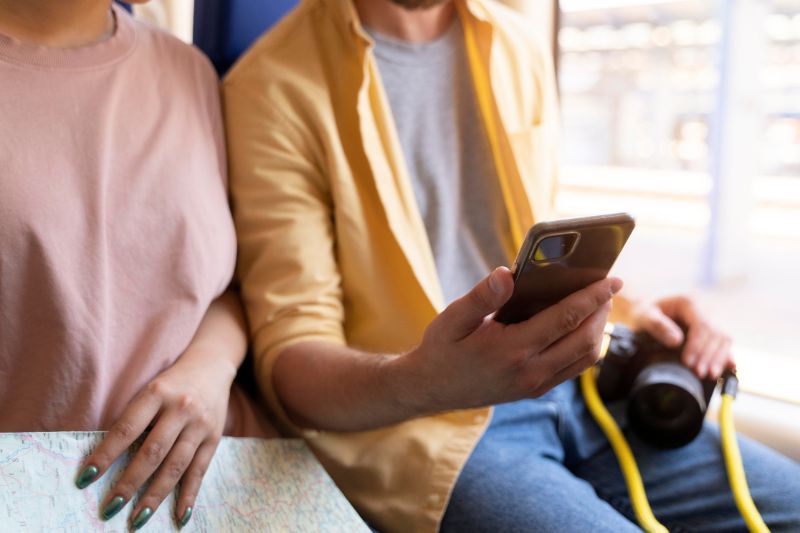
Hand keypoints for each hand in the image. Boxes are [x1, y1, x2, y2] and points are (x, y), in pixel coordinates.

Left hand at [75, 352, 235, 528]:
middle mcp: (181, 408)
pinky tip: (179, 515)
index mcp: (157, 393)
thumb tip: (108, 459)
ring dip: (156, 495)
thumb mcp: (150, 390)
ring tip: (138, 519)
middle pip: (152, 451)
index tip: (86, 478)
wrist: (212, 364)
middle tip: (110, 508)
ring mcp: (200, 424)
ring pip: (176, 465)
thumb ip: (134, 418)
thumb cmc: (171, 382)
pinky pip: (200, 470)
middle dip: (130, 483)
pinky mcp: (214, 437)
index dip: (106, 454)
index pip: (127, 428)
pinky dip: (189, 495)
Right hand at [401, 267, 622, 411]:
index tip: (611, 279)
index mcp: (512, 351)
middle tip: (608, 288)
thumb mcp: (452, 318)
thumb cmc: (442, 348)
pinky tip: (583, 327)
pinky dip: (586, 346)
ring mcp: (535, 384)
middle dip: (601, 312)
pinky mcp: (536, 390)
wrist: (431, 388)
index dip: (591, 297)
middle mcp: (530, 372)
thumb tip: (507, 273)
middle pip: (585, 340)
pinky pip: (573, 368)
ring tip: (599, 305)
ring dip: (599, 330)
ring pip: (585, 359)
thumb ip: (481, 297)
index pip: (565, 320)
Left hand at [630, 295, 733, 378]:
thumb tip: (676, 340)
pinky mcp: (712, 330)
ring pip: (724, 339)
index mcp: (689, 302)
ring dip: (719, 358)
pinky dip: (725, 356)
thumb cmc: (644, 313)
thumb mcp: (644, 316)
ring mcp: (711, 319)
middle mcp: (705, 308)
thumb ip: (657, 326)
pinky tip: (729, 368)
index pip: (700, 325)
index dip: (697, 346)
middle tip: (699, 373)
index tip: (687, 363)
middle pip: (715, 333)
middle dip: (709, 355)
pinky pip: (723, 343)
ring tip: (710, 376)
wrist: (646, 310)